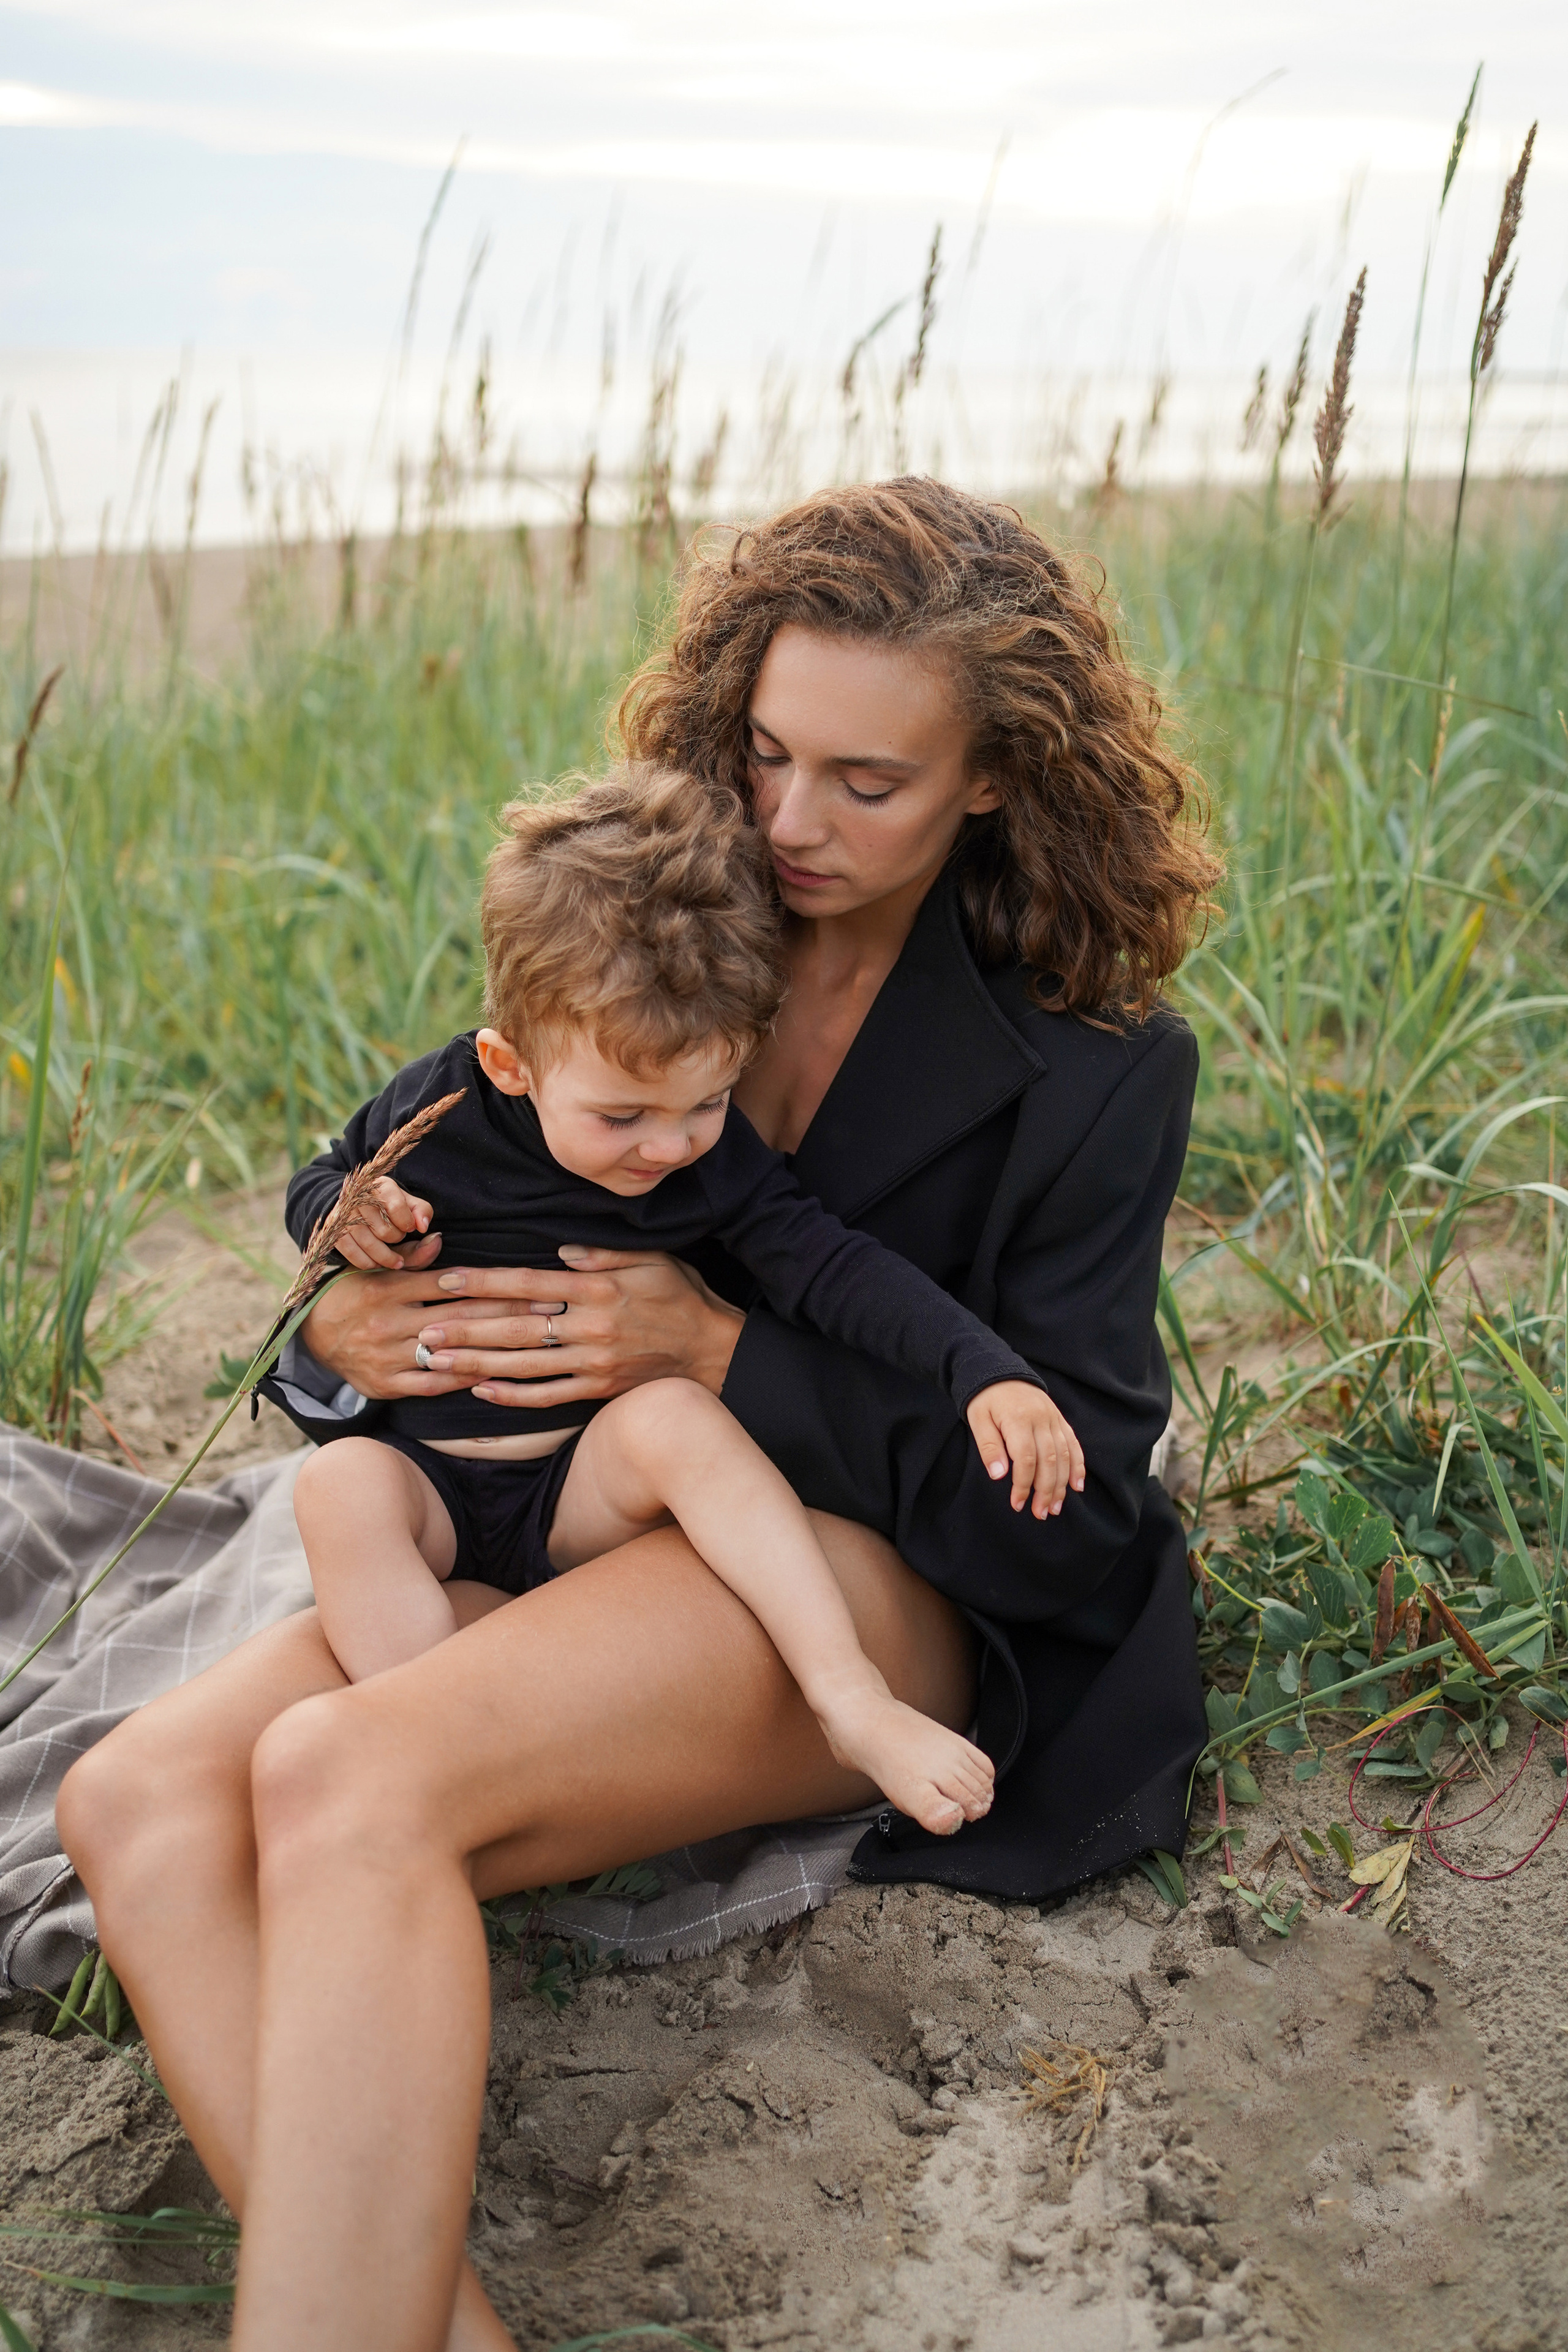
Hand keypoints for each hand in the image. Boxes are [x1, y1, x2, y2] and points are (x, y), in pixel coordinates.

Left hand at [299, 1248, 744, 1406]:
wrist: (714, 1351)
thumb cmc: (680, 1297)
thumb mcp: (650, 1259)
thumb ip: (603, 1254)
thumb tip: (559, 1251)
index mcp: (597, 1289)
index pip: (528, 1284)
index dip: (484, 1282)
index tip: (446, 1279)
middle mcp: (590, 1327)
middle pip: (515, 1329)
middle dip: (465, 1329)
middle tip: (421, 1331)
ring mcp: (593, 1363)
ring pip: (523, 1366)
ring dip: (475, 1365)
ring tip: (435, 1363)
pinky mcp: (598, 1389)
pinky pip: (548, 1397)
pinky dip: (513, 1396)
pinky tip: (480, 1391)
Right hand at [333, 1177, 435, 1270]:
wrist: (356, 1201)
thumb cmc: (388, 1203)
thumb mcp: (408, 1202)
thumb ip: (421, 1211)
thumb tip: (423, 1226)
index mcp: (380, 1186)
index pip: (397, 1207)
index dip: (407, 1223)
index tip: (410, 1228)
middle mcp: (359, 1198)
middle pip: (384, 1230)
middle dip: (396, 1238)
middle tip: (398, 1237)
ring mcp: (344, 1214)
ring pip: (368, 1243)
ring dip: (385, 1257)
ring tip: (396, 1261)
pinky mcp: (334, 1229)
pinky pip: (351, 1252)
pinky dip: (366, 1262)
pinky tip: (377, 1263)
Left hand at [965, 1381, 1085, 1518]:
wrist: (1000, 1371)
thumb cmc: (985, 1399)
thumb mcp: (977, 1419)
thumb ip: (988, 1447)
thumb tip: (999, 1475)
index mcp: (1018, 1419)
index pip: (1025, 1459)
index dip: (1023, 1485)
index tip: (1017, 1504)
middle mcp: (1041, 1419)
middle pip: (1049, 1461)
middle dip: (1046, 1491)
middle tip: (1040, 1513)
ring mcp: (1053, 1419)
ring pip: (1064, 1455)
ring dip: (1062, 1484)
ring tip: (1056, 1507)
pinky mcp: (1059, 1419)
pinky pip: (1073, 1443)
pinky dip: (1077, 1465)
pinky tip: (1077, 1485)